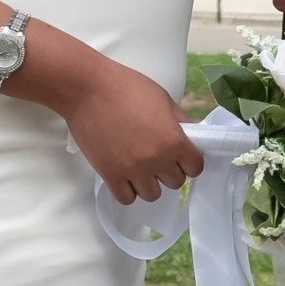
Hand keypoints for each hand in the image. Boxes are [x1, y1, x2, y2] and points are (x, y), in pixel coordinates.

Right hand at [57, 55, 205, 203]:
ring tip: (139, 166)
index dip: (190, 161)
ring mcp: (133, 171)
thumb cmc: (127, 87)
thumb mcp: (163, 98)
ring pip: (152, 194)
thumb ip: (180, 122)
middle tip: (157, 156)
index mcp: (174, 141)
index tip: (181, 156)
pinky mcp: (110, 176)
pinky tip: (125, 174)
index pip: (196, 167)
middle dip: (169, 170)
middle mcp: (157, 160)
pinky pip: (126, 198)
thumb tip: (189, 137)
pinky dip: (128, 189)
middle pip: (175, 182)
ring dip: (149, 182)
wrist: (88, 89)